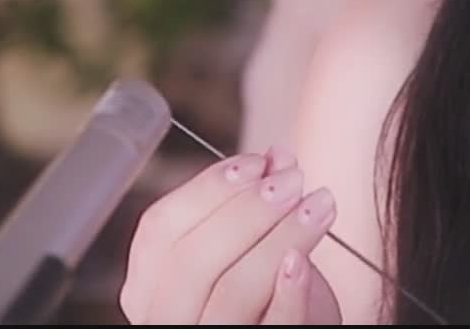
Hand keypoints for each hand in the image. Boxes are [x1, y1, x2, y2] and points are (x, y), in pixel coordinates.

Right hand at [120, 146, 342, 323]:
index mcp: (150, 287)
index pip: (160, 230)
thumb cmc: (268, 299)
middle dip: (247, 209)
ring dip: (279, 238)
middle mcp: (165, 318)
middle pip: (190, 260)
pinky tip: (303, 262)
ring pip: (230, 292)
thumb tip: (278, 158)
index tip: (258, 162)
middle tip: (294, 180)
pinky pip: (270, 325)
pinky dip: (288, 294)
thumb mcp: (257, 249)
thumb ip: (259, 206)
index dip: (208, 188)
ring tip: (319, 206)